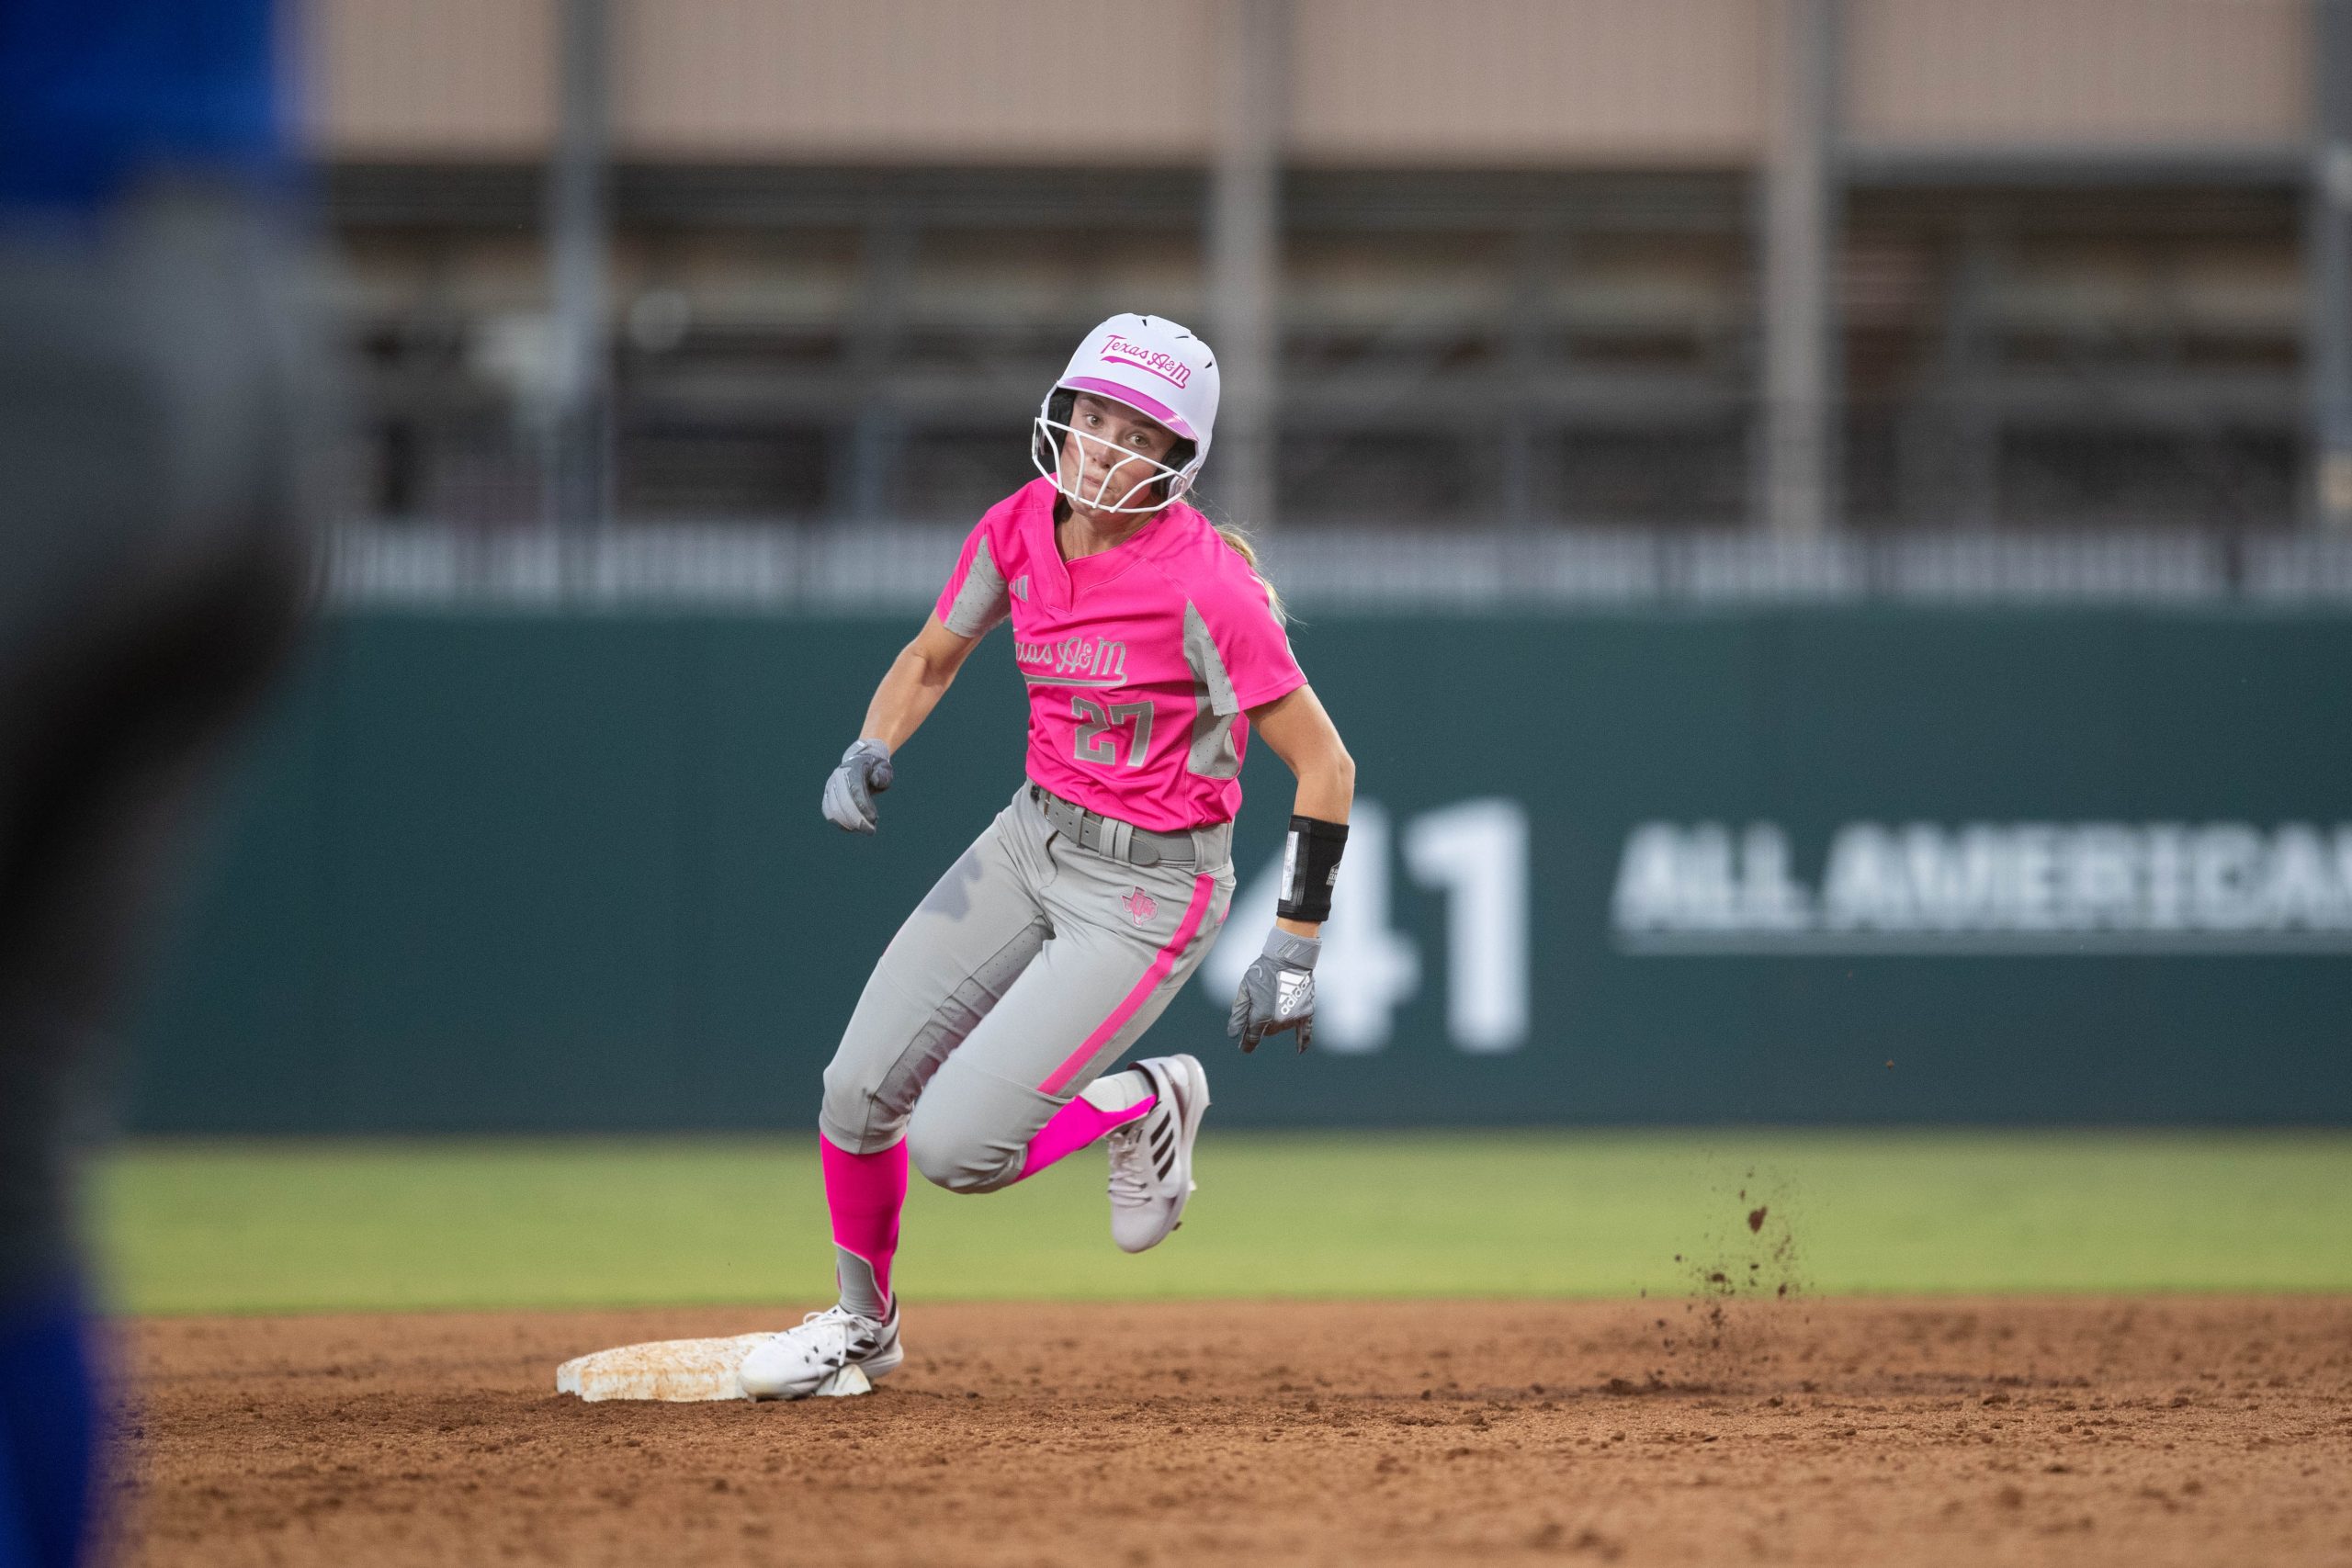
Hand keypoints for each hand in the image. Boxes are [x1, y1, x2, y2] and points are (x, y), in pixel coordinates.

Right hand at [821, 738, 894, 833]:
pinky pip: (829, 814)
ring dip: (849, 824)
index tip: (874, 819)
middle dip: (857, 820)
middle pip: (843, 802)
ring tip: (865, 829)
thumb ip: (883, 775)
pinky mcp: (827, 796)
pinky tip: (854, 828)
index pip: (855, 790)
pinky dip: (841, 824)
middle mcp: (838, 776)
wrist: (859, 763)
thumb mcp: (884, 768)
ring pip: (834, 810)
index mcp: (853, 767)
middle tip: (871, 830)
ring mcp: (830, 786)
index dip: (863, 807)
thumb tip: (875, 781)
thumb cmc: (875, 769)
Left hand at [1227, 930, 1318, 1052]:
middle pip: (1267, 1032)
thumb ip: (1238, 1014)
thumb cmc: (1263, 971)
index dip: (1246, 1044)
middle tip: (1258, 1010)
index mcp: (1261, 1016)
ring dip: (1276, 1023)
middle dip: (1261, 1027)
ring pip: (1281, 1029)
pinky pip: (1306, 1031)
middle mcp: (1278, 1021)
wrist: (1288, 958)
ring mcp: (1294, 1017)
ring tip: (1273, 1002)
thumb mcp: (1245, 989)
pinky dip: (1303, 1041)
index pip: (1252, 1038)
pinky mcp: (1307, 1012)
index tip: (1243, 1047)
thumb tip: (1233, 1034)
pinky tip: (1300, 1051)